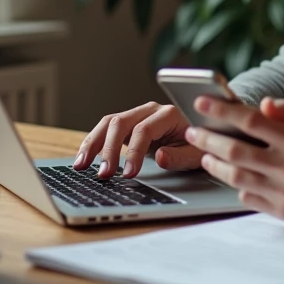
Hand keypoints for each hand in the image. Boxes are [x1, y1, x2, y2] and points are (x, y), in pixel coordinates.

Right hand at [74, 102, 202, 178]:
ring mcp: (137, 115)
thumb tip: (160, 158)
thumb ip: (180, 157)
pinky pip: (106, 129)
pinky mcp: (128, 125)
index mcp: (168, 114)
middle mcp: (150, 110)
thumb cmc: (199, 145)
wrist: (202, 134)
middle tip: (104, 174)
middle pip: (121, 123)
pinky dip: (92, 143)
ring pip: (109, 123)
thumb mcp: (197, 155)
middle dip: (109, 149)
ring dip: (93, 144)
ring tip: (81, 166)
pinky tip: (83, 159)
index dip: (134, 152)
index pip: (144, 130)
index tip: (129, 174)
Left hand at [186, 96, 283, 225]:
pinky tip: (232, 175)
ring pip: (236, 176)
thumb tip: (262, 104)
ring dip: (215, 164)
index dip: (222, 110)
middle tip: (192, 131)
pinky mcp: (283, 211)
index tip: (201, 102)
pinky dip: (237, 186)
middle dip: (207, 138)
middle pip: (234, 150)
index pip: (250, 120)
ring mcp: (283, 191)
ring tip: (205, 154)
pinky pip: (249, 198)